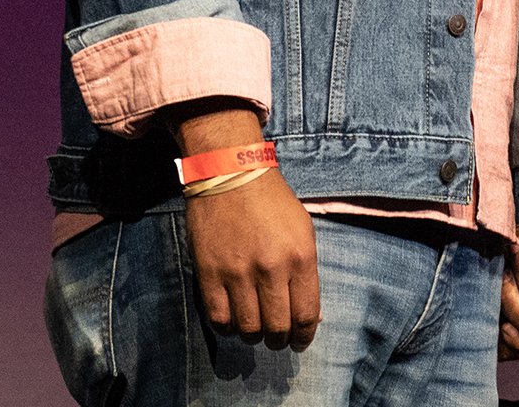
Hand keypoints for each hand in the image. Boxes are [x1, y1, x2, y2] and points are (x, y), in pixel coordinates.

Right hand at [170, 102, 320, 350]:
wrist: (232, 176)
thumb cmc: (273, 203)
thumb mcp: (303, 232)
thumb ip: (307, 273)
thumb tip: (309, 315)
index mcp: (301, 257)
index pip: (306, 314)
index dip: (304, 336)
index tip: (301, 342)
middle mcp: (271, 269)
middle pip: (278, 327)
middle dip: (280, 340)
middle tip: (278, 339)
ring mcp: (238, 273)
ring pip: (248, 329)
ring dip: (254, 336)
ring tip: (256, 330)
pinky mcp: (209, 274)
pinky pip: (219, 319)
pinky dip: (228, 327)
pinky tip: (234, 320)